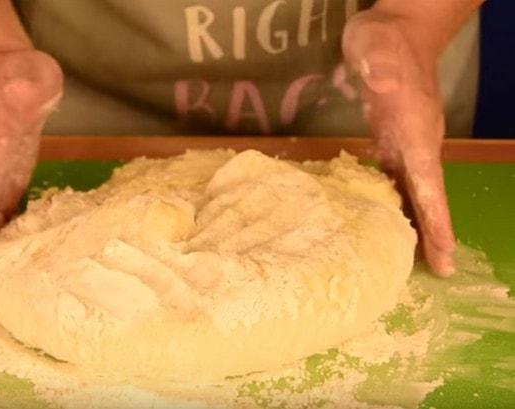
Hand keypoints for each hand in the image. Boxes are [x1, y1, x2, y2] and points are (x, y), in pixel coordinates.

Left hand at [343, 10, 454, 275]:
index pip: (429, 183)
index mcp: (416, 130)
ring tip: (416, 260)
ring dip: (416, 223)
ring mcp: (405, 142)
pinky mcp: (390, 139)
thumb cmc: (385, 41)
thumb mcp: (377, 46)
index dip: (436, 219)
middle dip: (434, 233)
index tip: (445, 253)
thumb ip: (379, 65)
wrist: (395, 32)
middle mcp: (416, 143)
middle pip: (428, 196)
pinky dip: (394, 202)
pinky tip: (385, 222)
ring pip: (413, 191)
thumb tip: (379, 80)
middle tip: (440, 271)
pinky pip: (396, 178)